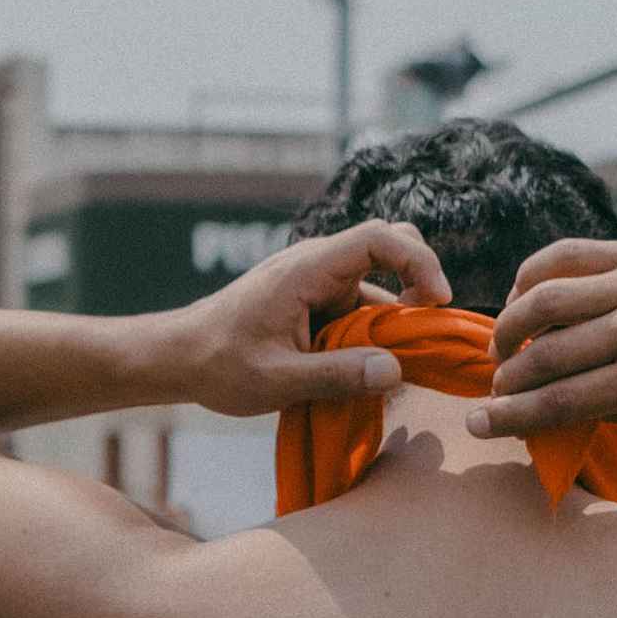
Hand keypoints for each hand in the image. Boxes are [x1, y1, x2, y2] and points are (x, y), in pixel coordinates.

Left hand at [158, 221, 452, 417]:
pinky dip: (372, 335)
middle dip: (417, 280)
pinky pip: (357, 309)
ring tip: (398, 365)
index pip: (380, 238)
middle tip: (428, 327)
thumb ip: (336, 375)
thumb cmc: (219, 364)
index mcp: (308, 269)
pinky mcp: (314, 303)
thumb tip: (394, 371)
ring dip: (393, 321)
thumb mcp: (277, 379)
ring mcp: (316, 283)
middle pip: (387, 247)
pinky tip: (369, 370)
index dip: (419, 262)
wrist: (179, 358)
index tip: (437, 301)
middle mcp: (317, 266)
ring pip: (375, 286)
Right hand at [477, 242, 616, 436]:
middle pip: (546, 355)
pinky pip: (564, 256)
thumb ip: (608, 409)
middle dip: (506, 380)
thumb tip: (543, 409)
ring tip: (504, 347)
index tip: (477, 425)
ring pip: (544, 299)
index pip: (562, 401)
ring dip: (509, 327)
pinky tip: (522, 298)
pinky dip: (530, 277)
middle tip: (495, 390)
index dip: (511, 417)